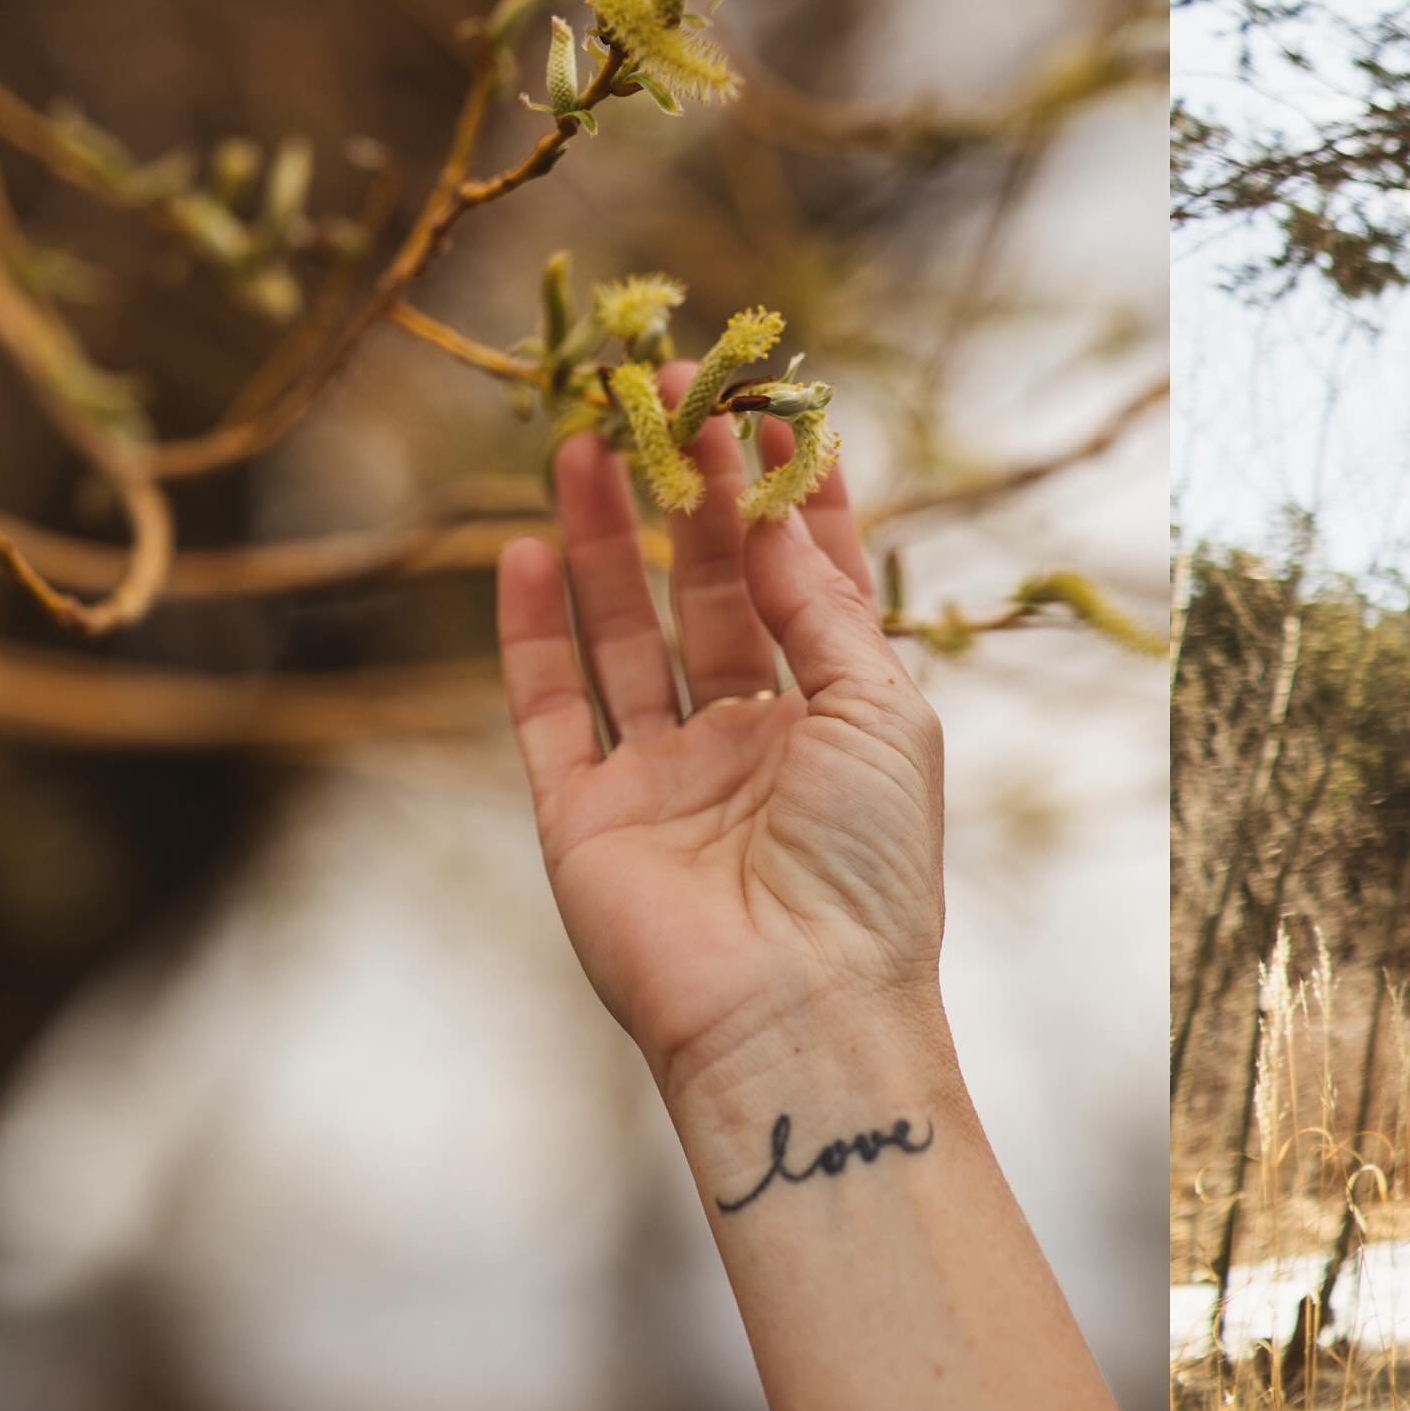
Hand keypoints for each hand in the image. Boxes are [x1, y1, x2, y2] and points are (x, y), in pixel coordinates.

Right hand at [497, 363, 945, 1095]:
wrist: (796, 1011)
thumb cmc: (869, 867)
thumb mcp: (882, 713)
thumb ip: (825, 608)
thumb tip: (776, 515)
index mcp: (827, 721)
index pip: (800, 584)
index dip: (780, 497)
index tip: (761, 408)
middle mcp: (741, 742)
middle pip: (705, 593)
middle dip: (686, 496)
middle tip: (658, 399)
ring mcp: (657, 778)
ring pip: (621, 634)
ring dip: (605, 540)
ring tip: (585, 446)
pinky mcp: (582, 815)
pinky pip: (548, 707)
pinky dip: (532, 632)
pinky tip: (529, 551)